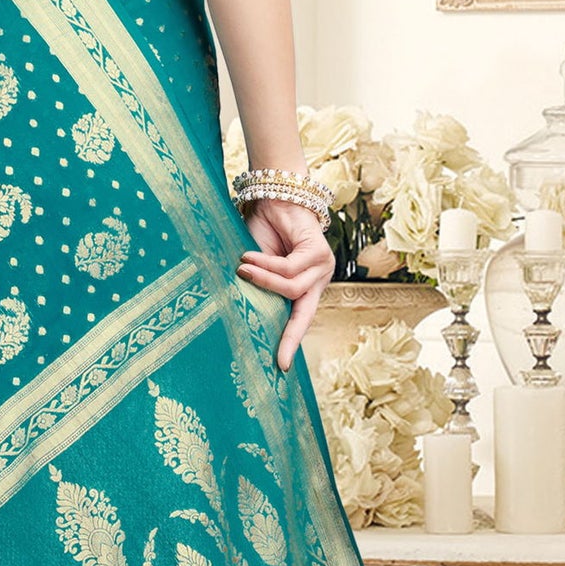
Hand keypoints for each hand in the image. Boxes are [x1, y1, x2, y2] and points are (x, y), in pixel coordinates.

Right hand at [236, 195, 333, 368]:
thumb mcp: (258, 265)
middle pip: (303, 315)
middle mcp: (318, 280)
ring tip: (240, 268)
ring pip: (292, 289)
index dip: (289, 343)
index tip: (281, 368)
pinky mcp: (320, 252)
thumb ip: (260, 286)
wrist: (274, 197)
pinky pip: (290, 269)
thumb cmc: (264, 231)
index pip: (299, 320)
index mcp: (305, 288)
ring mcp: (323, 266)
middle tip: (272, 353)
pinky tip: (248, 257)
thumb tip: (243, 313)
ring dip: (263, 280)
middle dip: (288, 336)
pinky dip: (266, 265)